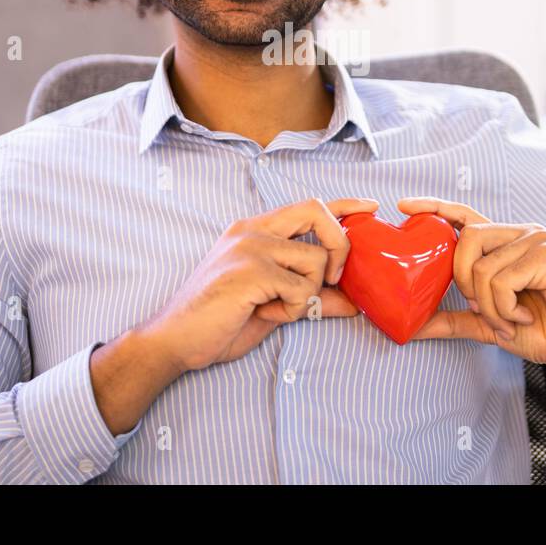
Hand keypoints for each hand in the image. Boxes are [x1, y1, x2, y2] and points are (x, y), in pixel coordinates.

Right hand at [142, 197, 378, 371]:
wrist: (175, 339)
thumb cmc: (219, 321)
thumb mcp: (273, 306)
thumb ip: (311, 297)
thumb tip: (353, 303)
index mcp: (255, 230)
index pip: (308, 205)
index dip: (343, 205)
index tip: (370, 207)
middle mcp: (253, 230)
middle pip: (318, 211)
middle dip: (340, 245)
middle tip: (334, 280)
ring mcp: (251, 247)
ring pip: (315, 259)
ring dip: (306, 293)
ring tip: (275, 308)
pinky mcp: (251, 270)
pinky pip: (300, 288)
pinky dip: (291, 310)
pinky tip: (263, 313)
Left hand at [398, 196, 545, 375]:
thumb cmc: (543, 329)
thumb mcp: (489, 324)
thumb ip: (453, 319)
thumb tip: (412, 325)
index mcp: (506, 243)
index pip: (465, 216)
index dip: (435, 207)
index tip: (404, 206)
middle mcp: (521, 233)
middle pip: (466, 238)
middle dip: (464, 281)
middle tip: (483, 308)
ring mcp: (536, 240)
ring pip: (482, 268)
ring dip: (490, 307)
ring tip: (512, 320)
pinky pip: (502, 281)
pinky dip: (505, 309)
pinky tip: (525, 317)